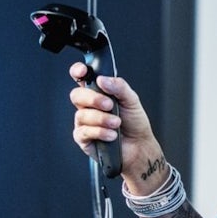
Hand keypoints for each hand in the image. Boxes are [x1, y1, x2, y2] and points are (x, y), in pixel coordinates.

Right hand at [68, 62, 164, 190]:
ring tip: (117, 123)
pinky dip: (100, 132)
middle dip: (93, 99)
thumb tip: (102, 80)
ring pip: (81, 114)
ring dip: (102, 119)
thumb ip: (119, 87)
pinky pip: (84, 131)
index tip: (83, 71)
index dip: (78, 72)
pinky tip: (111, 135)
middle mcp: (88, 106)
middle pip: (77, 95)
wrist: (139, 146)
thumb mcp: (132, 100)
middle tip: (110, 105)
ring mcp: (84, 122)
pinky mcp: (83, 138)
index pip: (82, 78)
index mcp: (99, 92)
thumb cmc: (135, 122)